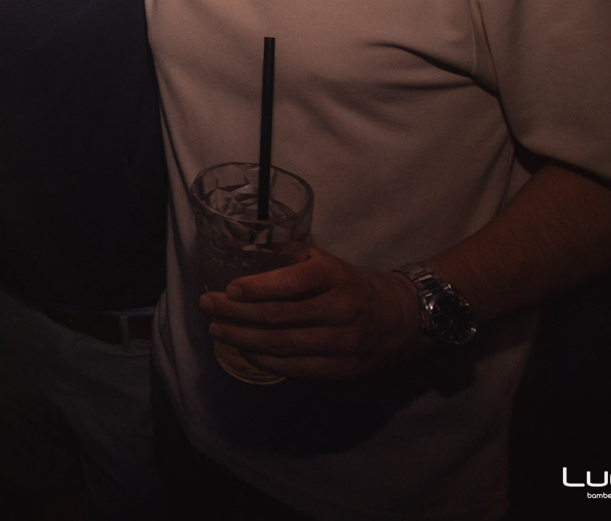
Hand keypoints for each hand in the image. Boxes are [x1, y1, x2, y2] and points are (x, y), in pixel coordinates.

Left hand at [199, 246, 425, 379]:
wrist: (402, 318)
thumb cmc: (352, 284)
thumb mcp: (327, 260)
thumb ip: (290, 255)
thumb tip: (242, 241)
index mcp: (335, 277)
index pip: (293, 283)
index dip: (258, 287)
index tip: (229, 288)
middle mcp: (340, 310)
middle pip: (280, 317)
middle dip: (237, 313)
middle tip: (208, 306)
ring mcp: (342, 343)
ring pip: (284, 345)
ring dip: (244, 338)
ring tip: (217, 329)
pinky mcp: (342, 369)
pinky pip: (296, 368)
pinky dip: (265, 360)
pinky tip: (243, 350)